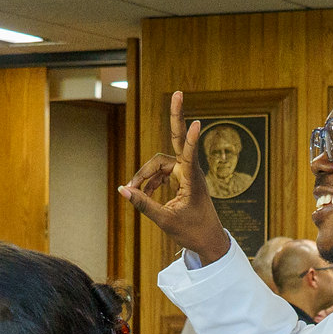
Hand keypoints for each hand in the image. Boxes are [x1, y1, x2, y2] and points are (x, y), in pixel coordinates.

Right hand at [119, 90, 231, 264]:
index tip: (196, 123)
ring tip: (132, 190)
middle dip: (175, 118)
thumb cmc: (192, 231)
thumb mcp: (166, 220)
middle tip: (178, 93)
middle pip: (174, 142)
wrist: (208, 240)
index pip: (189, 154)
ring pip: (160, 163)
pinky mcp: (183, 178)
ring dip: (146, 175)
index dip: (190, 139)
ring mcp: (187, 173)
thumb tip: (124, 190)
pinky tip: (141, 194)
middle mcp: (191, 171)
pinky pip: (162, 172)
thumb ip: (144, 204)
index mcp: (193, 180)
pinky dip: (150, 182)